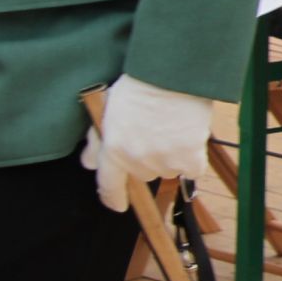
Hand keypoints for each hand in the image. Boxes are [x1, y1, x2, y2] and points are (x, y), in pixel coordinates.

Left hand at [81, 75, 214, 211]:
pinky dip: (192, 160)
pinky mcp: (189, 158)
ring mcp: (164, 160)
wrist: (173, 75)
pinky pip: (192, 171)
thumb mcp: (107, 110)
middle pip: (143, 174)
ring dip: (170, 159)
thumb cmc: (139, 85)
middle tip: (152, 135)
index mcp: (113, 150)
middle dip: (146, 160)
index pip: (109, 186)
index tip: (118, 205)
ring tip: (172, 131)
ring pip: (167, 171)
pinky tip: (189, 141)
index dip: (113, 198)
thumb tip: (89, 163)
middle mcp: (137, 160)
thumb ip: (97, 141)